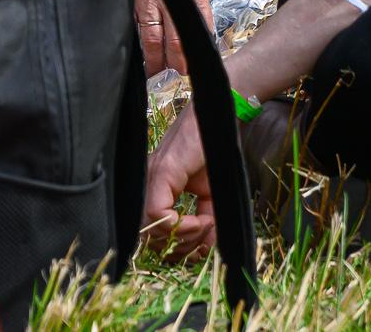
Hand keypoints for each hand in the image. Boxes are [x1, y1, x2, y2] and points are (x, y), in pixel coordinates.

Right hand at [136, 0, 214, 77]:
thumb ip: (198, 4)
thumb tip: (202, 34)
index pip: (194, 32)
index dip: (192, 57)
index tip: (190, 70)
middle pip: (170, 43)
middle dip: (172, 64)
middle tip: (172, 77)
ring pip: (148, 41)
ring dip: (152, 61)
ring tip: (155, 73)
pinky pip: (130, 28)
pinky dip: (133, 44)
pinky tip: (136, 55)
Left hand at [142, 107, 214, 259]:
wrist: (220, 119)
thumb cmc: (215, 151)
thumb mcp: (212, 195)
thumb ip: (206, 222)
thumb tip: (204, 251)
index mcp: (157, 189)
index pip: (153, 232)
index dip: (176, 245)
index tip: (202, 242)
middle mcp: (149, 184)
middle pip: (150, 235)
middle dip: (180, 246)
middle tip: (204, 238)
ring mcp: (153, 177)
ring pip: (151, 226)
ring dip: (183, 236)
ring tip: (206, 225)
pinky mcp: (162, 172)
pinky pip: (157, 212)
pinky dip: (180, 225)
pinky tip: (200, 220)